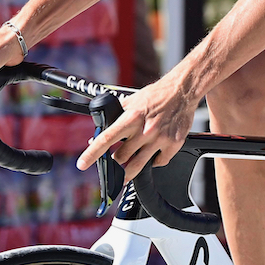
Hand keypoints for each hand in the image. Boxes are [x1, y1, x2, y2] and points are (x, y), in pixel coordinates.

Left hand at [76, 74, 197, 179]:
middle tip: (118, 157)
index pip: (106, 138)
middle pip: (121, 157)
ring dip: (129, 171)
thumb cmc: (156, 95)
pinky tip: (153, 155)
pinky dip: (154, 162)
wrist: (182, 90)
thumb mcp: (132, 101)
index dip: (92, 153)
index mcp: (131, 117)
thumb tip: (97, 136)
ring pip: (138, 166)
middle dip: (116, 159)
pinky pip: (159, 163)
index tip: (82, 164)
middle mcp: (145, 130)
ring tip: (126, 173)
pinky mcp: (173, 144)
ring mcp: (160, 138)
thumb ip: (115, 118)